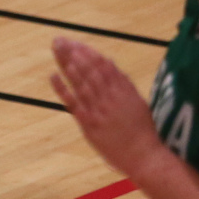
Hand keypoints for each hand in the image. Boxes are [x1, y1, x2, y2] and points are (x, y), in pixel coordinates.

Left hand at [50, 36, 166, 178]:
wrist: (145, 157)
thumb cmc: (142, 131)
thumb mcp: (137, 103)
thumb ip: (123, 84)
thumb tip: (110, 63)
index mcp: (124, 91)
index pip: (104, 66)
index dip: (88, 53)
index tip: (76, 43)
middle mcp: (111, 98)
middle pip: (90, 71)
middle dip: (75, 54)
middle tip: (60, 40)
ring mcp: (100, 111)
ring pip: (82, 83)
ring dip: (70, 66)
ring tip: (60, 52)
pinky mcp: (90, 125)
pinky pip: (74, 104)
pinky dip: (63, 89)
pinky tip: (53, 75)